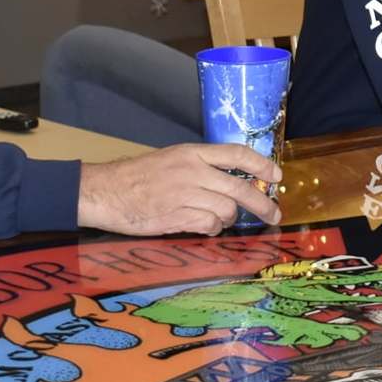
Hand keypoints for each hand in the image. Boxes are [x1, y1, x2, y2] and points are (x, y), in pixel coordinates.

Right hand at [76, 144, 282, 235]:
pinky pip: (210, 225)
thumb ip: (202, 167)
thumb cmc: (137, 176)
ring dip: (230, 218)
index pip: (237, 154)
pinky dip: (213, 229)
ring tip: (220, 219)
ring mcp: (185, 194)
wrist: (106, 191)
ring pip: (227, 209)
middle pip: (240, 187)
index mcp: (192, 153)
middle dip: (262, 203)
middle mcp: (192, 171)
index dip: (262, 165)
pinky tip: (206, 227)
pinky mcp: (177, 217)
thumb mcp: (172, 159)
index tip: (276, 175)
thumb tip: (234, 181)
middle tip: (274, 214)